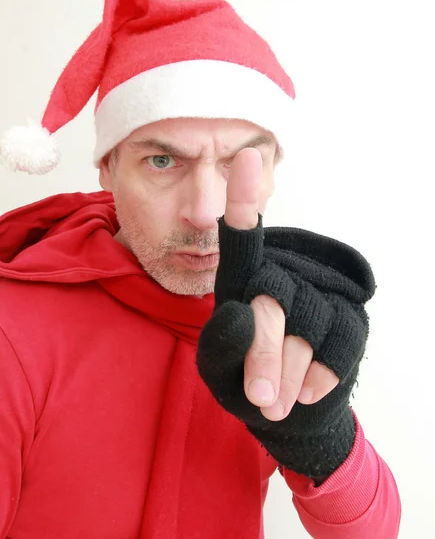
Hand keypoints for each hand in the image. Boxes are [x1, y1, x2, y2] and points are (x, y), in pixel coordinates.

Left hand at [196, 147, 375, 478]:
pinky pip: (341, 342)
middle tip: (260, 397)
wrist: (287, 411)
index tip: (247, 156)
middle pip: (274, 298)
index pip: (242, 237)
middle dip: (266, 354)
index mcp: (240, 280)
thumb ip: (220, 343)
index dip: (245, 198)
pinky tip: (305, 392)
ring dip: (291, 375)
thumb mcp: (217, 369)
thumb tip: (245, 314)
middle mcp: (280, 274)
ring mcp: (317, 292)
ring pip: (308, 326)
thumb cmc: (241, 380)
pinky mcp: (349, 316)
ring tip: (275, 399)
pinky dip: (321, 376)